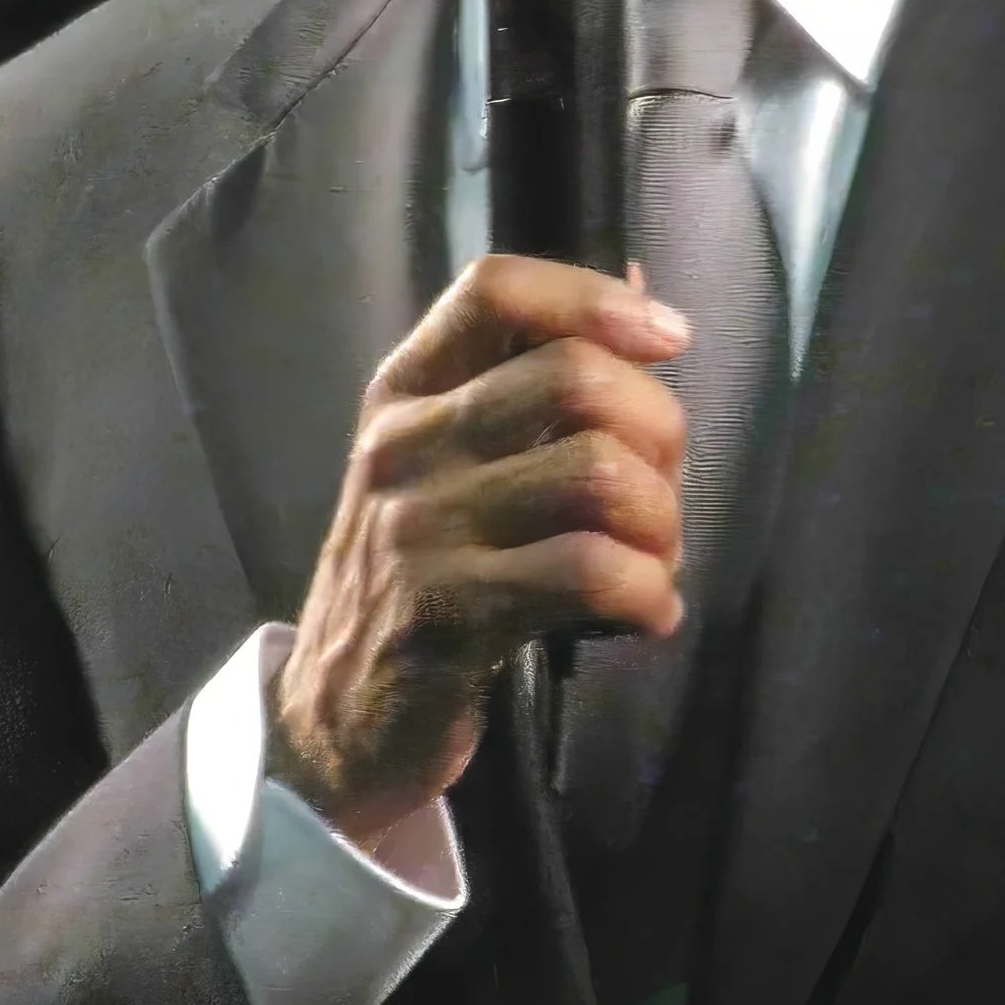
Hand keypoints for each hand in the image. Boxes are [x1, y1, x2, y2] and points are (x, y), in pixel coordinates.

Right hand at [268, 258, 690, 850]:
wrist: (337, 719)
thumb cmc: (422, 576)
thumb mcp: (449, 464)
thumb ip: (531, 378)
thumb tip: (643, 284)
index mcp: (405, 392)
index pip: (495, 289)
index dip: (595, 296)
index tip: (668, 338)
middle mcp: (406, 446)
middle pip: (575, 377)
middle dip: (661, 431)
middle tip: (664, 493)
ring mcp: (422, 530)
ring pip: (598, 473)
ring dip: (662, 522)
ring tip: (655, 561)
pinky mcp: (450, 614)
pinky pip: (594, 571)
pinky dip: (650, 593)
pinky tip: (649, 614)